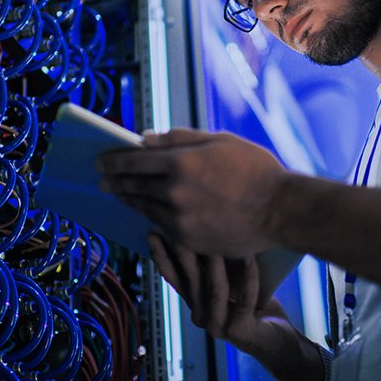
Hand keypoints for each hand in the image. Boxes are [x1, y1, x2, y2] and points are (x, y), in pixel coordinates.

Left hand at [97, 129, 287, 255]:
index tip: (100, 161)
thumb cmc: (255, 169)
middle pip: (132, 186)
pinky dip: (151, 216)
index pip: (132, 161)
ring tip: (120, 194)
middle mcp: (174, 193)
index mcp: (180, 163)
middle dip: (114, 181)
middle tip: (101, 179)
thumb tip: (144, 139)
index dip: (112, 161)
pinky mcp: (189, 240)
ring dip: (129, 200)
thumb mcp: (219, 141)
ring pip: (144, 209)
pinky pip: (161, 226)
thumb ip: (178, 139)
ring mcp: (180, 220)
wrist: (281, 210)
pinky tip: (147, 211)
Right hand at [150, 234, 326, 380]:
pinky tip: (251, 257)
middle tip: (185, 227)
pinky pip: (245, 300)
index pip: (174, 279)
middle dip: (187, 252)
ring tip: (221, 237)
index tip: (154, 233)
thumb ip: (216, 266)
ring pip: (216, 290)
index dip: (163, 257)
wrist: (278, 340)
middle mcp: (201, 317)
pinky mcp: (239, 331)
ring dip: (219, 263)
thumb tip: (204, 229)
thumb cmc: (256, 306)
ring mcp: (218, 327)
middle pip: (191, 282)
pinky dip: (249, 277)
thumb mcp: (232, 282)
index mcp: (195, 304)